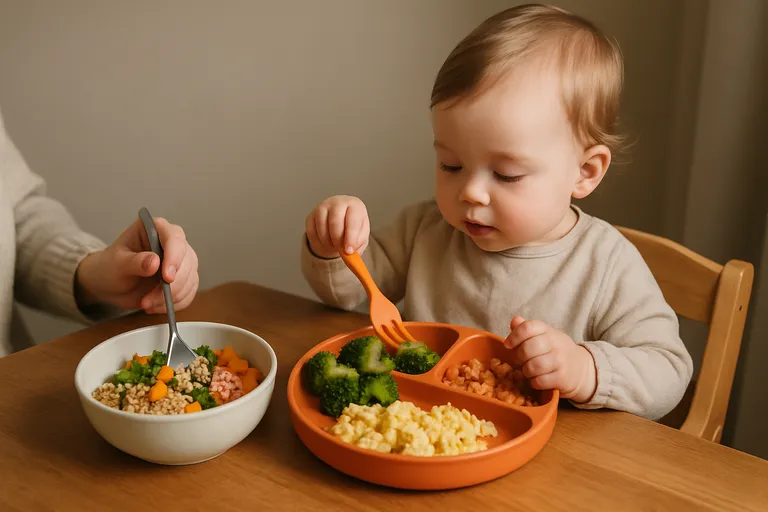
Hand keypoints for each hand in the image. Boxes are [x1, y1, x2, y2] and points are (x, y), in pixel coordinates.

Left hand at [75, 216, 198, 313]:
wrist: (110, 285)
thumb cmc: (110, 268)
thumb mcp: (117, 264)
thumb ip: (134, 262)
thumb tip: (154, 262)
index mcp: (155, 229)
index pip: (174, 237)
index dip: (174, 257)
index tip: (167, 277)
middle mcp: (172, 243)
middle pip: (187, 260)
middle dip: (173, 284)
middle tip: (150, 299)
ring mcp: (180, 261)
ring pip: (191, 278)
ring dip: (172, 297)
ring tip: (147, 303)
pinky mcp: (183, 279)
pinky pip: (189, 292)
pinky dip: (175, 303)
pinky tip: (156, 305)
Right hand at [305, 195, 369, 258]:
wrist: (341, 219)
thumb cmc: (353, 226)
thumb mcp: (361, 234)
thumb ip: (358, 243)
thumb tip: (349, 252)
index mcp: (354, 205)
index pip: (352, 220)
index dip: (350, 237)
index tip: (348, 251)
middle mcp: (338, 202)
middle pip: (335, 222)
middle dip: (337, 240)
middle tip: (341, 250)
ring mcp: (323, 207)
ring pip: (321, 227)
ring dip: (328, 242)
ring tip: (335, 246)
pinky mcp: (311, 215)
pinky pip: (311, 232)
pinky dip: (318, 242)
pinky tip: (325, 243)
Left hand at [503, 315, 596, 401]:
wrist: (581, 369)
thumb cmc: (555, 351)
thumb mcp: (543, 336)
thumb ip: (526, 329)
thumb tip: (514, 321)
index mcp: (547, 330)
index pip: (527, 327)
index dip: (514, 336)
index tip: (508, 345)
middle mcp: (555, 343)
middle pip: (527, 348)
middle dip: (518, 357)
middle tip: (520, 362)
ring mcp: (560, 360)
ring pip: (533, 366)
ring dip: (526, 371)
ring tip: (528, 371)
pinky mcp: (563, 377)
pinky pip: (540, 381)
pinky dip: (534, 383)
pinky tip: (536, 380)